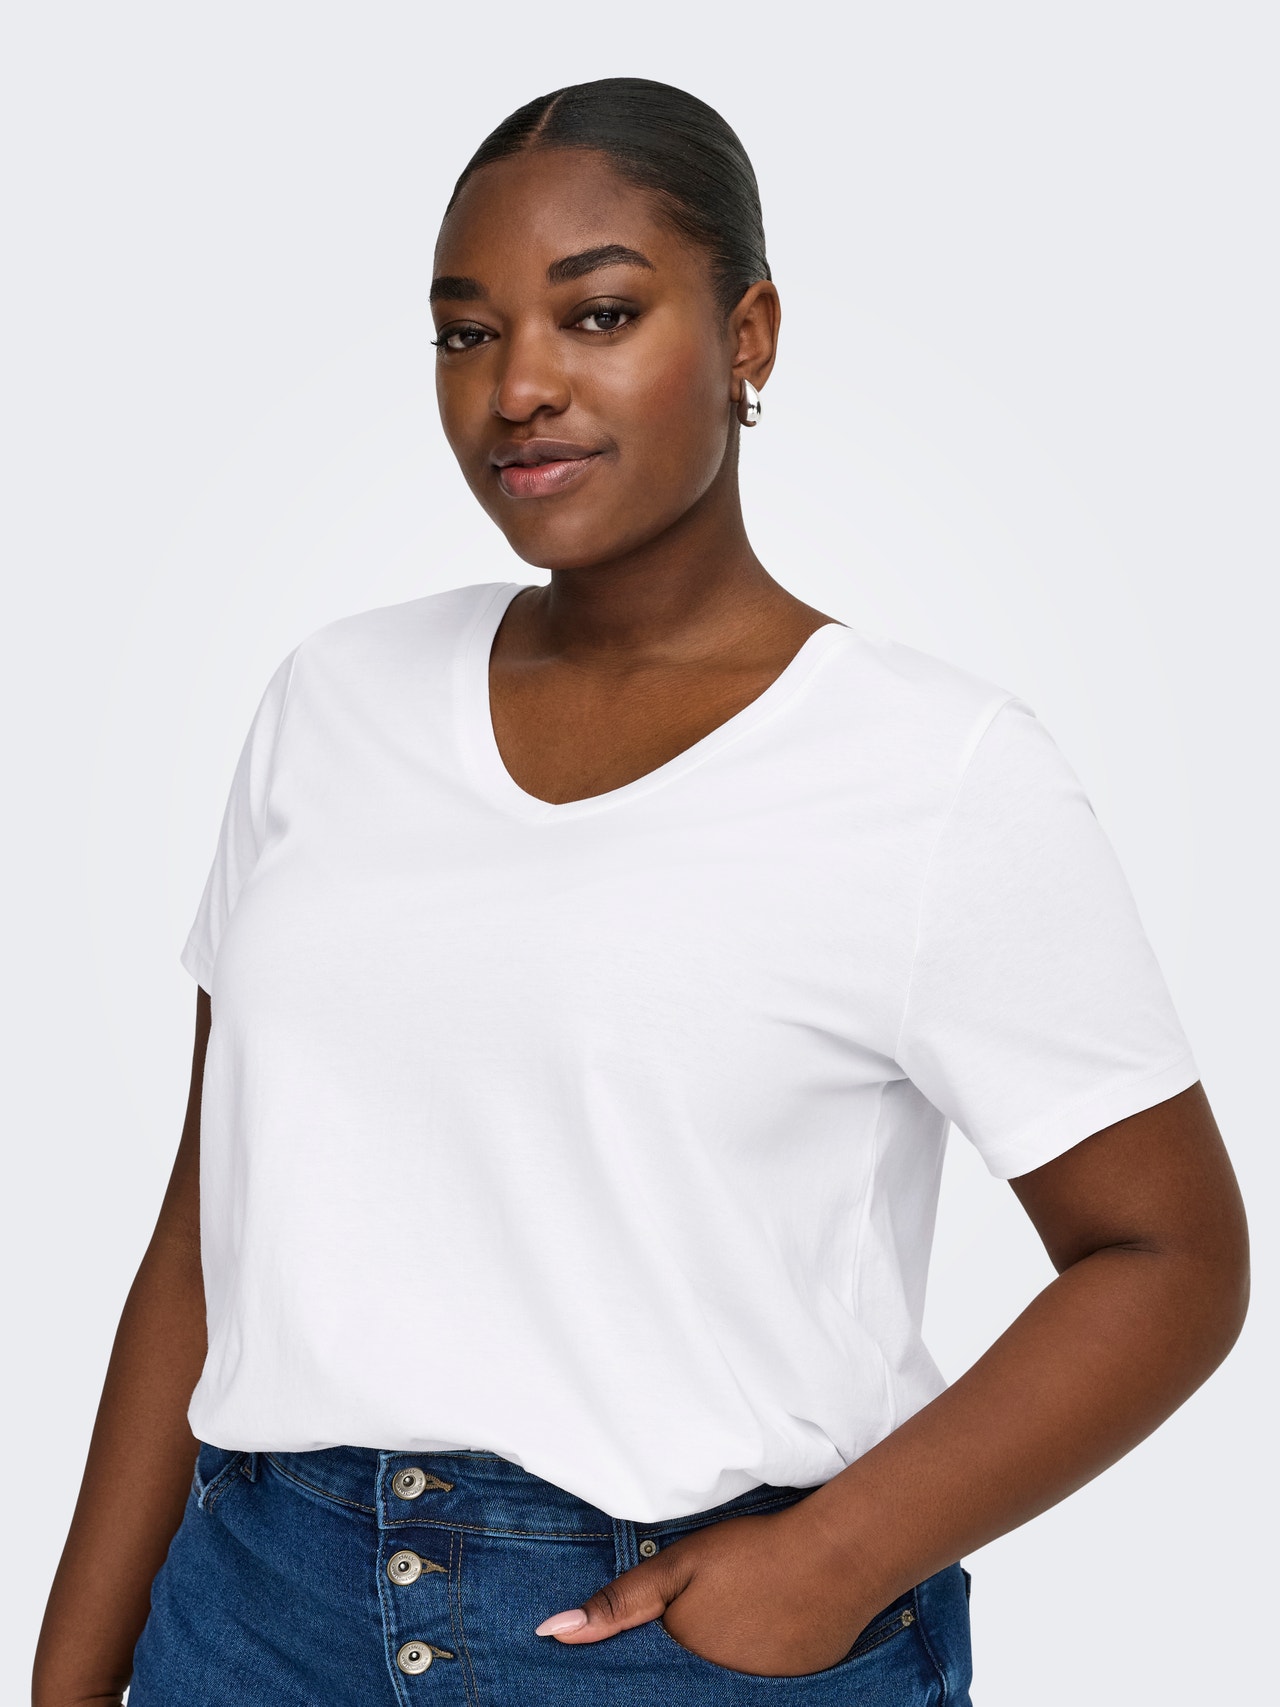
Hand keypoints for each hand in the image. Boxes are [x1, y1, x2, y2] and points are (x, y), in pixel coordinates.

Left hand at [534, 1504, 878, 1678]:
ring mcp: (757, 1699)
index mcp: (684, 1665)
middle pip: (683, 1687)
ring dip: (714, 1672)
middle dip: (675, 1672)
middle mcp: (718, 1693)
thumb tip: (552, 1633)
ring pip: (718, 1688)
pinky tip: (762, 1634)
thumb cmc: (752, 1554)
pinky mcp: (792, 1695)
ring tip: (735, 1624)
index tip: (629, 1662)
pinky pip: (757, 1690)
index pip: (646, 1685)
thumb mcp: (678, 1567)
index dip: (635, 1675)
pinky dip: (750, 1670)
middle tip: (706, 1622)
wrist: (838, 1558)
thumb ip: (619, 1603)